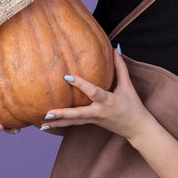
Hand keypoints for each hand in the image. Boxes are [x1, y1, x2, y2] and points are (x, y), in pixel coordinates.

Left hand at [38, 46, 156, 142]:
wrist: (136, 128)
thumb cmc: (133, 105)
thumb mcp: (128, 86)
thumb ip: (121, 67)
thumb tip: (115, 48)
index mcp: (108, 101)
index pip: (93, 92)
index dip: (81, 84)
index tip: (67, 76)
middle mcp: (99, 112)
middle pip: (78, 115)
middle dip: (63, 114)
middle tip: (48, 113)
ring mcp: (94, 120)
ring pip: (73, 123)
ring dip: (57, 123)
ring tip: (41, 124)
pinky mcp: (91, 123)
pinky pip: (73, 124)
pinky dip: (60, 125)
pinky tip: (46, 126)